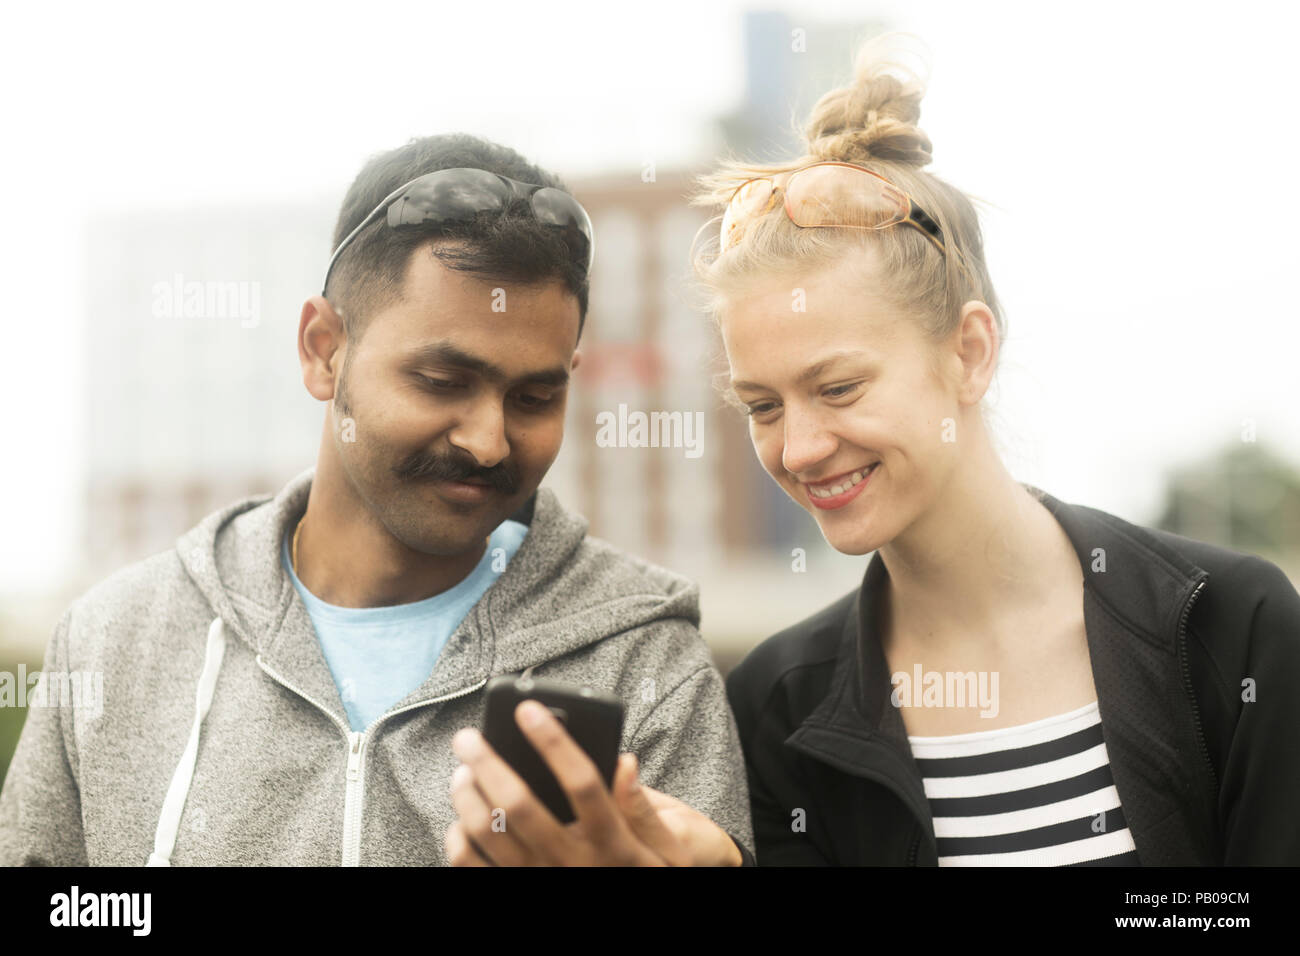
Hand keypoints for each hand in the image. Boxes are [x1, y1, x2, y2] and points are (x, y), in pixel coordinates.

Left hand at [445, 699, 741, 865]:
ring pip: (489, 834)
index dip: (553, 741)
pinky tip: (461, 817)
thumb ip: (646, 810)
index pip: (583, 782)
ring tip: (462, 771)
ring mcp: (539, 880)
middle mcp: (572, 864)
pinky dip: (458, 839)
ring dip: (468, 797)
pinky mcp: (516, 891)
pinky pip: (473, 868)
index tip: (528, 709)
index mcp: (612, 843)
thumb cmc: (646, 874)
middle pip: (520, 805)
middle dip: (487, 763)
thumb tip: (626, 762)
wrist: (630, 921)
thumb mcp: (668, 852)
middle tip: (467, 737)